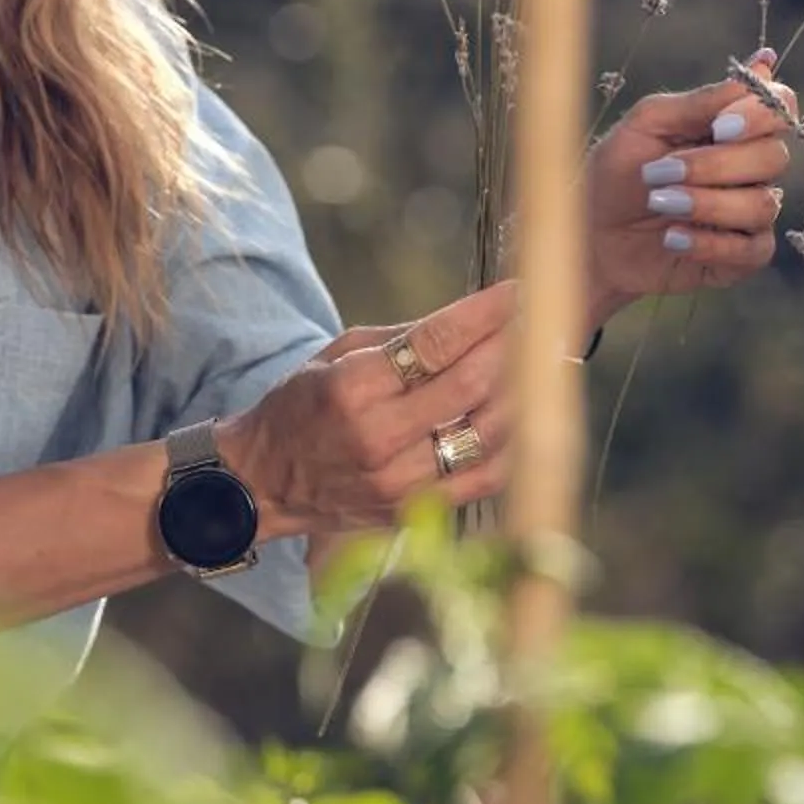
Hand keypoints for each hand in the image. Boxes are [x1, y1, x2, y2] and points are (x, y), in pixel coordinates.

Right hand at [217, 279, 520, 535]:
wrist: (263, 482)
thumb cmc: (301, 407)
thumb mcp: (338, 355)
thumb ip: (404, 340)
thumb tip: (473, 320)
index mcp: (352, 388)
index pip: (435, 344)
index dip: (483, 314)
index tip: (514, 292)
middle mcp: (377, 437)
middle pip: (469, 386)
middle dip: (511, 347)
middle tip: (537, 323)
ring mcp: (399, 481)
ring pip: (486, 433)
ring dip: (522, 394)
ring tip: (539, 366)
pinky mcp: (413, 511)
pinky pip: (484, 478)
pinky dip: (513, 445)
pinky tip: (524, 417)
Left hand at [585, 50, 794, 321]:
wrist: (591, 235)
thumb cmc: (617, 173)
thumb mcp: (648, 124)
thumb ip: (703, 99)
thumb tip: (763, 63)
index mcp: (734, 127)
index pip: (781, 108)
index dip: (762, 115)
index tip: (720, 128)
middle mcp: (751, 167)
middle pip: (774, 157)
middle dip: (714, 166)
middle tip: (660, 172)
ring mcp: (751, 213)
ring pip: (763, 205)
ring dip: (706, 204)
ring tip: (660, 204)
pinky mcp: (743, 256)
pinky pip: (753, 249)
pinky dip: (710, 243)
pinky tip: (672, 237)